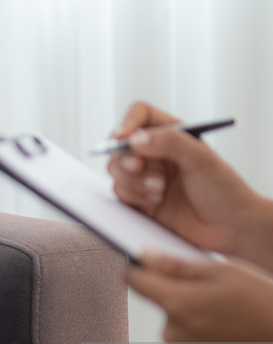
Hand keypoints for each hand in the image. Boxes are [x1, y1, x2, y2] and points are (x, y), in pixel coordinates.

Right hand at [107, 101, 260, 255]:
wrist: (229, 228)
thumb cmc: (224, 190)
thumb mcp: (201, 159)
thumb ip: (170, 142)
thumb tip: (134, 139)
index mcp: (171, 135)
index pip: (140, 115)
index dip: (127, 123)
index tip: (122, 138)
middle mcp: (155, 153)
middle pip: (119, 146)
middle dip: (127, 159)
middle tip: (139, 167)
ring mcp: (145, 177)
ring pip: (115, 171)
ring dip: (133, 182)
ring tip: (159, 191)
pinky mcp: (139, 200)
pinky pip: (119, 194)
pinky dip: (133, 198)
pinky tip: (154, 204)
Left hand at [128, 250, 272, 342]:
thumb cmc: (265, 304)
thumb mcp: (224, 271)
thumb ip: (176, 265)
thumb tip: (144, 256)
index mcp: (176, 303)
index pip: (133, 281)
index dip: (138, 268)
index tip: (146, 264)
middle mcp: (174, 332)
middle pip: (159, 302)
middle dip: (177, 293)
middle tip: (212, 291)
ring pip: (177, 322)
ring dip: (193, 315)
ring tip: (227, 313)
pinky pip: (190, 341)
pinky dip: (203, 334)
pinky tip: (229, 330)